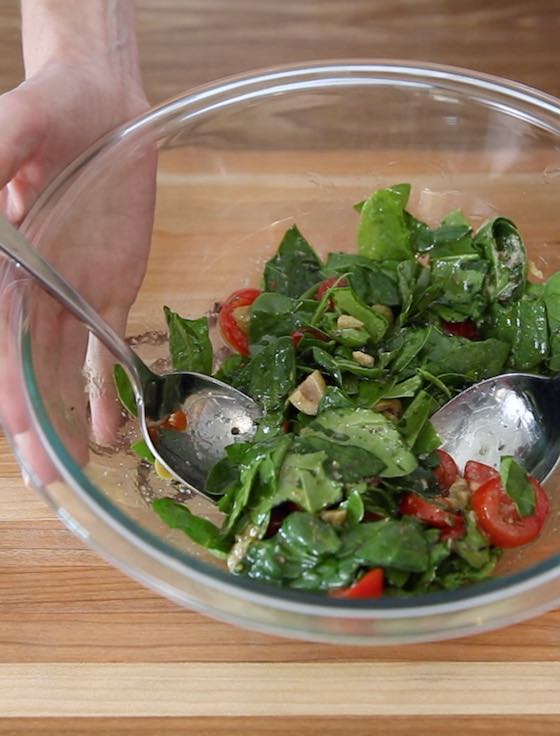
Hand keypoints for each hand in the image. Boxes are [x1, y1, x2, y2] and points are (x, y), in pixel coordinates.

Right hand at [0, 3, 153, 482]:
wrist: (98, 106)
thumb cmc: (44, 109)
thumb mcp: (11, 129)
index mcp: (2, 264)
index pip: (0, 333)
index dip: (8, 380)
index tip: (19, 425)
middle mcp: (30, 290)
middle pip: (26, 366)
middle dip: (33, 421)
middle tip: (45, 479)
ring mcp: (70, 295)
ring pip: (64, 370)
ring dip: (68, 419)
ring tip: (76, 466)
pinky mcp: (109, 292)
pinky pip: (105, 348)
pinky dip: (109, 387)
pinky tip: (113, 427)